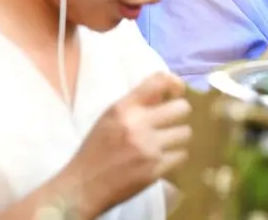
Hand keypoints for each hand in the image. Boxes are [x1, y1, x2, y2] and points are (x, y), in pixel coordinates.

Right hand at [62, 72, 191, 216]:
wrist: (82, 187)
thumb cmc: (95, 151)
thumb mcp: (109, 119)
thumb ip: (135, 104)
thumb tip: (165, 93)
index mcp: (123, 108)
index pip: (159, 80)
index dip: (175, 83)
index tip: (177, 92)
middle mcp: (137, 124)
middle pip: (182, 108)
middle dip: (179, 115)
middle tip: (171, 123)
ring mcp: (148, 147)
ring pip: (185, 133)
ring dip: (177, 138)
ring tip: (165, 144)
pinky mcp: (155, 169)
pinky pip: (181, 155)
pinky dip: (173, 158)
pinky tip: (161, 160)